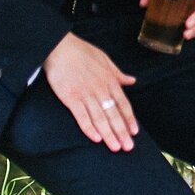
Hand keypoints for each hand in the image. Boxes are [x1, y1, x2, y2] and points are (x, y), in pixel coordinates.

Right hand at [42, 32, 138, 150]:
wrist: (60, 47)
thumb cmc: (82, 52)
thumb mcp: (104, 59)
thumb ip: (118, 73)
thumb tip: (132, 80)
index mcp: (109, 80)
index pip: (123, 103)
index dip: (129, 119)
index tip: (134, 132)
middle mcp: (100, 89)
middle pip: (113, 114)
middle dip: (121, 132)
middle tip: (128, 147)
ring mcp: (85, 94)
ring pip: (100, 118)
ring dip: (108, 134)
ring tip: (115, 147)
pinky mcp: (71, 98)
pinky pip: (81, 116)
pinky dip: (89, 128)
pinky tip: (96, 138)